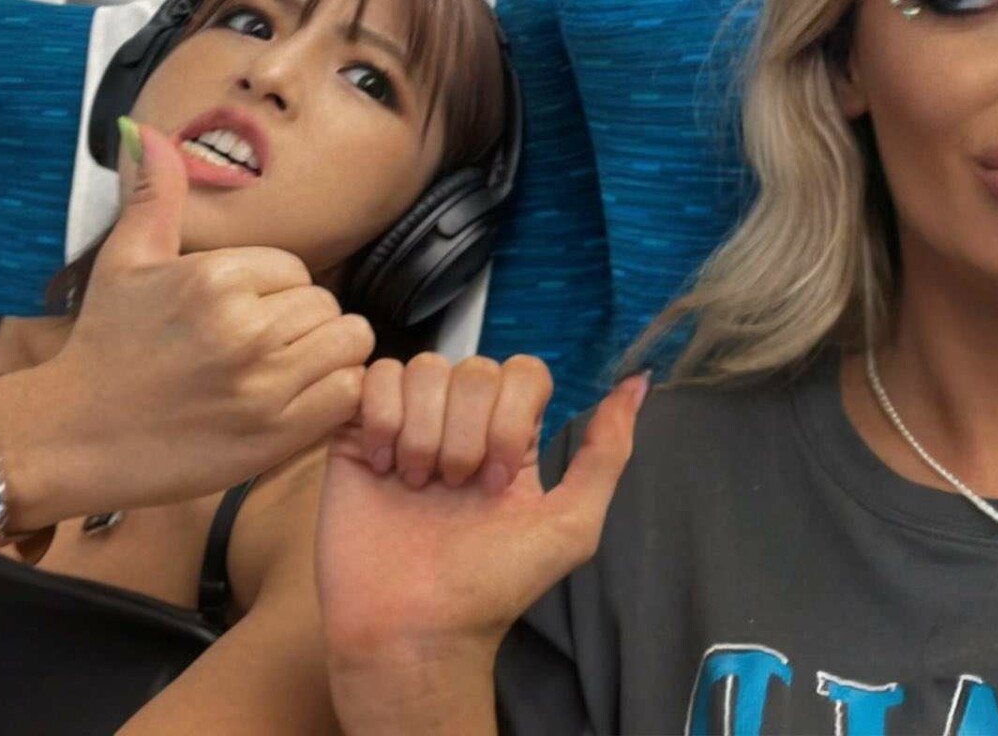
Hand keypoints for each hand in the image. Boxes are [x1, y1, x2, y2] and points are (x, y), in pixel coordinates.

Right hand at [0, 118, 372, 527]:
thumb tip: (145, 129)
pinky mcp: (277, 434)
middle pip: (327, 307)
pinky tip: (294, 402)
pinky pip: (348, 394)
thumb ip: (152, 194)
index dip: (275, 293)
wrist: (74, 437)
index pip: (296, 270)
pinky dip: (333, 397)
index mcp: (216, 278)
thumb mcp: (124, 261)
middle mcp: (246, 328)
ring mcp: (265, 385)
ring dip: (326, 358)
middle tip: (259, 349)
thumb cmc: (104, 347)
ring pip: (349, 345)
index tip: (242, 315)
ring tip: (283, 372)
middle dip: (302, 325)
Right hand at [316, 359, 646, 669]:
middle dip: (467, 433)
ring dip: (424, 431)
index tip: (499, 479)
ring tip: (416, 486)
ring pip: (424, 369)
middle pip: (474, 368)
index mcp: (513, 438)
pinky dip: (382, 419)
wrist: (411, 629)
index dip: (512, 416)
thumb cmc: (489, 589)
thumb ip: (606, 453)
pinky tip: (383, 467)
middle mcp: (462, 424)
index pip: (524, 372)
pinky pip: (373, 378)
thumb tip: (638, 382)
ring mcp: (410, 424)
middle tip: (455, 490)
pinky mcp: (359, 432)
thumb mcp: (570, 526)